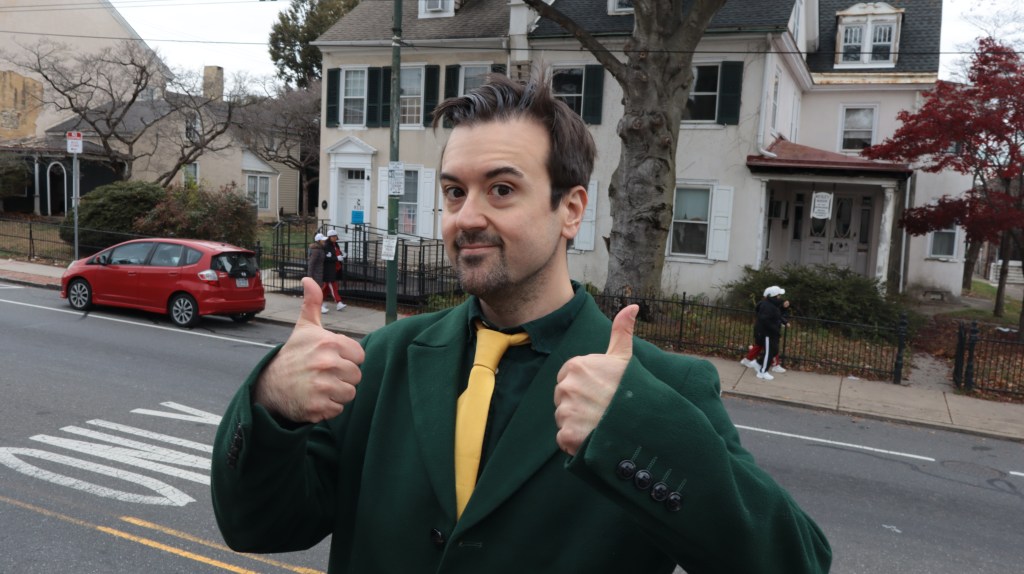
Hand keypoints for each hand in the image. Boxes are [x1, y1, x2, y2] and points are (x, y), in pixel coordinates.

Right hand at [252, 278, 364, 422]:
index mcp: (328, 343)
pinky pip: (338, 409)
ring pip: (350, 393)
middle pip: (356, 376)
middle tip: (323, 373)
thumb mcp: (304, 328)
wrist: (270, 385)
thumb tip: (309, 279)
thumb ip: (312, 303)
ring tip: (319, 385)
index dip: (347, 358)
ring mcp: (322, 386)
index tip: (331, 358)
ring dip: (337, 392)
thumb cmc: (293, 355)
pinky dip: (328, 407)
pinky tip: (314, 398)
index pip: (359, 356)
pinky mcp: (318, 407)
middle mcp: (326, 364)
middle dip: (343, 376)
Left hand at [554, 305, 637, 455]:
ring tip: (599, 424)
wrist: (641, 424)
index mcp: (575, 366)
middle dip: (578, 405)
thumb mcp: (624, 358)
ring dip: (578, 424)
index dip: (584, 387)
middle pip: (563, 399)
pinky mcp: (567, 435)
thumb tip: (632, 307)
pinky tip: (594, 437)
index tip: (600, 393)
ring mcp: (565, 412)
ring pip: (564, 419)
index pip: (568, 378)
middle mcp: (566, 387)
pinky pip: (565, 439)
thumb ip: (621, 331)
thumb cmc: (632, 389)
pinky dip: (576, 442)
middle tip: (601, 410)